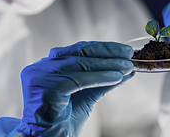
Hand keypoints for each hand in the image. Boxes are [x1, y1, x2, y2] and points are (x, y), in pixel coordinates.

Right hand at [18, 41, 133, 135]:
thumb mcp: (87, 96)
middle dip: (107, 52)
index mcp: (48, 66)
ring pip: (80, 64)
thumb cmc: (61, 121)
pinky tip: (116, 77)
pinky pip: (78, 79)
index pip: (77, 50)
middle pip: (78, 52)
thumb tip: (125, 70)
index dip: (102, 48)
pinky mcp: (46, 88)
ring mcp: (40, 76)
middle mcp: (41, 67)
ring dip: (107, 64)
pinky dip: (100, 77)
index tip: (122, 50)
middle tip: (128, 54)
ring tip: (126, 66)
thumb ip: (102, 82)